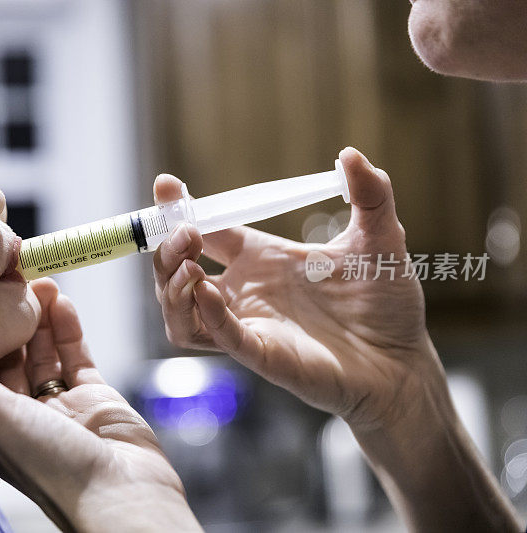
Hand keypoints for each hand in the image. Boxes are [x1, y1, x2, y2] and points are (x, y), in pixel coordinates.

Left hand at [0, 278, 201, 532]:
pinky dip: (68, 328)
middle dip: (8, 318)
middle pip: (9, 354)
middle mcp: (19, 413)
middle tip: (8, 277)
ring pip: (43, 351)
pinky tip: (63, 301)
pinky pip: (75, 355)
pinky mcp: (93, 397)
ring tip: (39, 281)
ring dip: (40, 318)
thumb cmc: (48, 462)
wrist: (120, 490)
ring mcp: (58, 405)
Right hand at [153, 147, 446, 431]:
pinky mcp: (262, 354)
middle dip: (166, 249)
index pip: (207, 231)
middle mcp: (246, 292)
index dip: (180, 210)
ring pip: (181, 313)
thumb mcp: (379, 238)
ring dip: (172, 287)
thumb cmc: (387, 303)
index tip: (167, 186)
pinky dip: (206, 314)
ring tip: (187, 263)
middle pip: (178, 272)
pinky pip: (220, 336)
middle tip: (183, 230)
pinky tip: (205, 289)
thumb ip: (370, 194)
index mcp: (262, 260)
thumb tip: (352, 154)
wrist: (405, 359)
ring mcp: (250, 325)